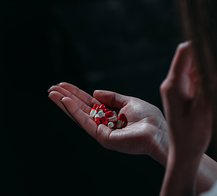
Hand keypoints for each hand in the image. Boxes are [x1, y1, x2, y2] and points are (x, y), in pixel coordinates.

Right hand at [48, 82, 167, 165]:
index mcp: (112, 115)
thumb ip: (112, 97)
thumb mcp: (129, 101)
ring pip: (80, 116)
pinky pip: (86, 122)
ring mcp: (103, 131)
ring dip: (66, 104)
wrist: (159, 131)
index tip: (63, 85)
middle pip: (82, 109)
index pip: (90, 103)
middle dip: (67, 98)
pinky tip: (65, 101)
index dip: (77, 94)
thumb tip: (94, 91)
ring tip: (52, 93)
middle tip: (52, 88)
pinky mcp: (103, 138)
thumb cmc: (148, 117)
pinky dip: (75, 111)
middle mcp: (105, 124)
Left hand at [160, 41, 211, 159]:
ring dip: (210, 72)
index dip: (201, 46)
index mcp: (173, 85)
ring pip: (195, 68)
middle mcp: (172, 83)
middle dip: (208, 61)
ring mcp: (177, 88)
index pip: (184, 52)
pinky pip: (196, 78)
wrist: (185, 152)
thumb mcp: (203, 108)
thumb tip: (212, 61)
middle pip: (190, 58)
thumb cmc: (193, 135)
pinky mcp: (184, 93)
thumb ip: (207, 83)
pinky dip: (208, 80)